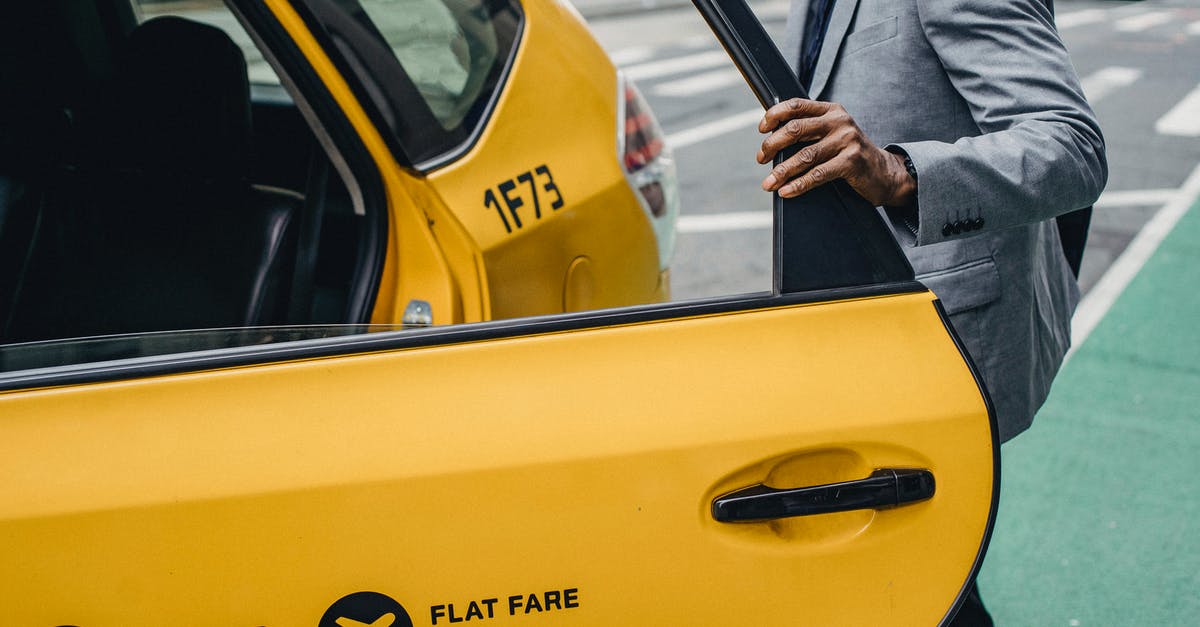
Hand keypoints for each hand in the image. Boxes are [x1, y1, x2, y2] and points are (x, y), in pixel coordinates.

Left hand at [757, 98, 914, 206]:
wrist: (884, 172)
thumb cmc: (849, 154)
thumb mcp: (831, 135)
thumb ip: (809, 132)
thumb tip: (771, 141)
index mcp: (831, 110)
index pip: (796, 105)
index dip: (774, 115)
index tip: (761, 129)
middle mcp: (839, 121)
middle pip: (796, 129)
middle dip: (773, 145)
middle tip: (761, 158)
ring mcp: (847, 140)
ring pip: (804, 155)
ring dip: (781, 171)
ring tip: (768, 183)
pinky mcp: (851, 161)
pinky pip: (818, 174)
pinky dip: (798, 185)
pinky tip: (786, 191)